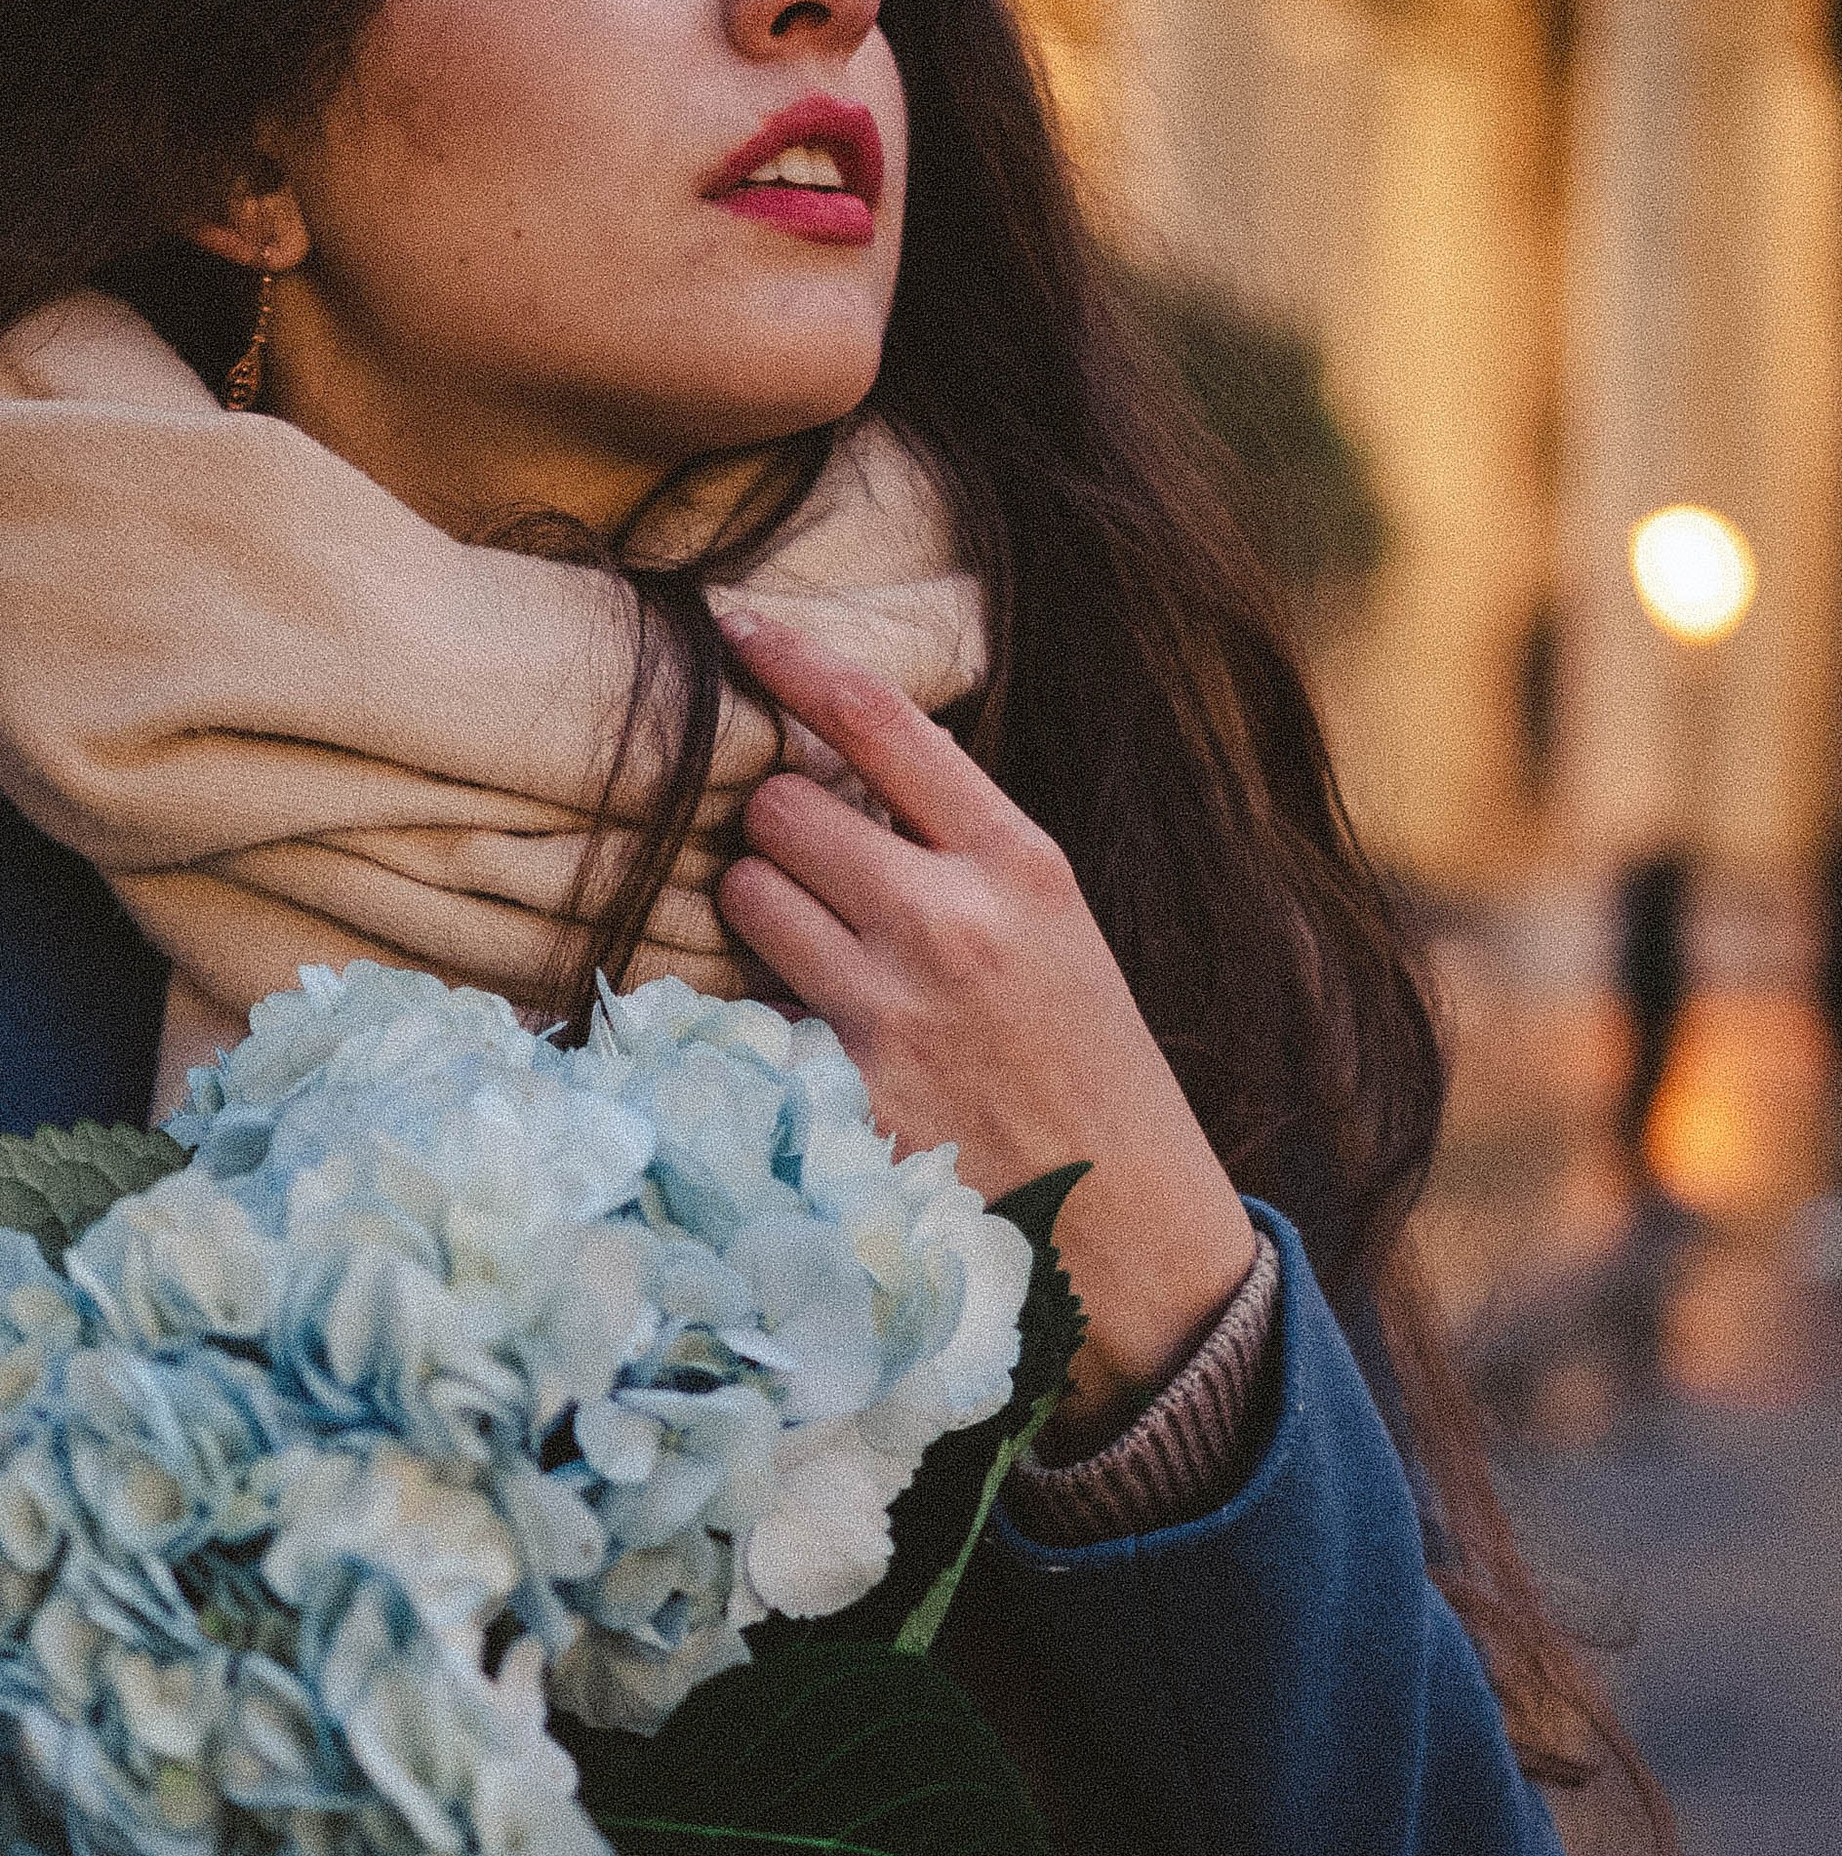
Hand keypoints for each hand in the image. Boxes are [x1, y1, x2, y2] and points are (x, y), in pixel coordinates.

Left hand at [715, 612, 1256, 1451]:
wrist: (1128, 1231)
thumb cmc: (1084, 1064)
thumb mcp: (1056, 929)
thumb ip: (958, 849)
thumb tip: (832, 771)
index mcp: (1019, 861)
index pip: (878, 720)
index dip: (789, 658)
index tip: (728, 625)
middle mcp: (949, 921)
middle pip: (779, 808)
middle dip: (780, 833)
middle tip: (821, 881)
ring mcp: (887, 1010)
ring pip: (745, 896)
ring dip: (758, 916)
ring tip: (823, 960)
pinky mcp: (837, 1092)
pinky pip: (746, 1006)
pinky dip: (757, 1012)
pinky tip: (811, 1041)